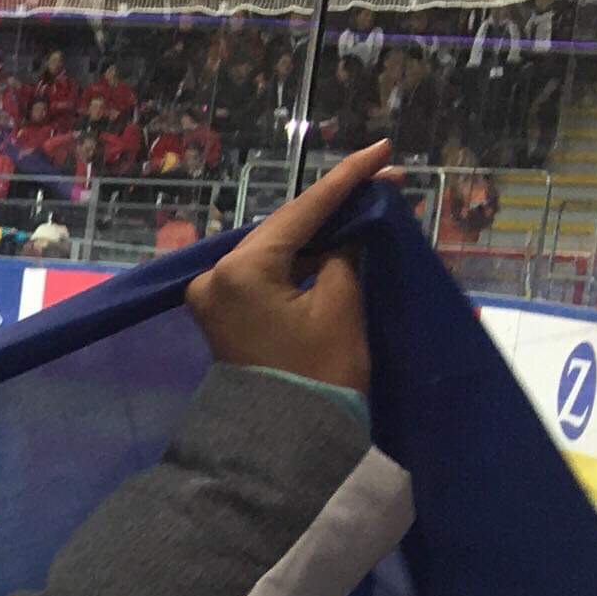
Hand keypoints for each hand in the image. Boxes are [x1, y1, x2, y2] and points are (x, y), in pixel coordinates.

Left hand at [189, 139, 398, 392]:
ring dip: (319, 231)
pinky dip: (300, 258)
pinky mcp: (223, 313)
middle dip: (333, 205)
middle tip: (384, 178)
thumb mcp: (341, 305)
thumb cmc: (319, 375)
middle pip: (284, 228)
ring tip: (367, 205)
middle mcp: (214, 276)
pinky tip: (335, 240)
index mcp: (239, 270)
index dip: (345, 181)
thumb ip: (345, 251)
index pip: (301, 212)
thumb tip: (353, 221)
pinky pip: (266, 272)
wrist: (283, 444)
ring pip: (276, 248)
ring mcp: (212, 296)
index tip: (381, 152)